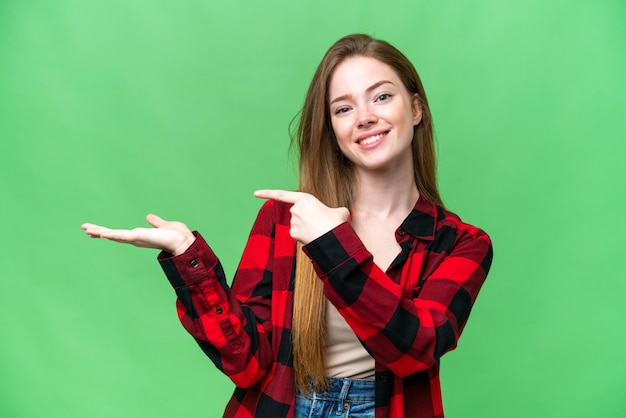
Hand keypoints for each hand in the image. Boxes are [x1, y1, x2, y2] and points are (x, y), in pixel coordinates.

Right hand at [81, 214, 195, 255]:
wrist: (183, 242)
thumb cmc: (177, 235)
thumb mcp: (163, 225)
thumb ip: (156, 222)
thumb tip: (149, 217)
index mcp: (140, 235)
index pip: (120, 233)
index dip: (108, 232)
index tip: (95, 230)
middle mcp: (136, 238)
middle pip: (113, 235)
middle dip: (98, 231)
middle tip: (84, 229)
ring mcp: (136, 238)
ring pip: (113, 235)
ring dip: (99, 231)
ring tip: (86, 229)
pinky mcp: (139, 237)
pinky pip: (122, 235)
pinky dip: (111, 234)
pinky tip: (101, 233)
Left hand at [254, 190, 349, 244]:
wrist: (333, 238)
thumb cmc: (337, 223)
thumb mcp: (340, 211)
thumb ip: (335, 210)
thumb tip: (340, 214)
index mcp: (305, 199)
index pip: (282, 195)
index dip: (267, 193)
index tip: (255, 194)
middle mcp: (295, 209)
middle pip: (296, 213)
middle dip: (305, 219)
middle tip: (320, 223)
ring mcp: (293, 222)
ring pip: (297, 224)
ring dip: (306, 227)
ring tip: (319, 230)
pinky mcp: (292, 233)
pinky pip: (297, 234)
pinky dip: (304, 236)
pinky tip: (314, 236)